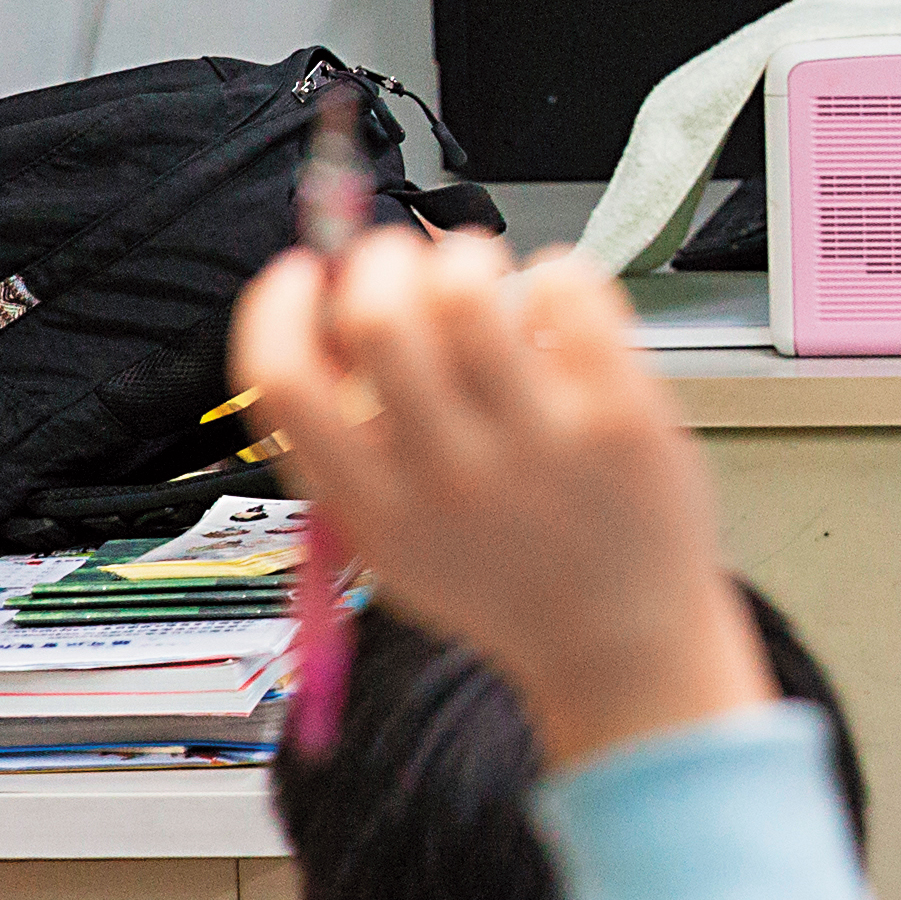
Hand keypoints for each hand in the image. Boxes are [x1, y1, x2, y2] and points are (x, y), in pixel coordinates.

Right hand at [235, 222, 773, 766]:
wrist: (623, 647)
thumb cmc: (509, 581)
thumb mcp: (391, 541)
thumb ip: (348, 449)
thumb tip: (321, 316)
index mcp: (373, 506)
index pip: (282, 380)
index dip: (277, 306)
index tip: (302, 273)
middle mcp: (446, 477)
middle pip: (376, 315)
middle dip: (380, 257)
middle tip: (404, 264)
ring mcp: (536, 445)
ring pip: (468, 287)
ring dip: (465, 252)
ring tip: (482, 276)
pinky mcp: (617, 416)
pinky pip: (565, 289)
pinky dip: (553, 272)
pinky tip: (554, 308)